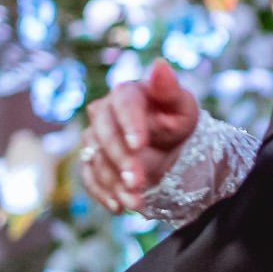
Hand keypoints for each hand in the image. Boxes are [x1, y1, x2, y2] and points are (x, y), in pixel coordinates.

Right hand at [78, 59, 199, 213]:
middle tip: (139, 181)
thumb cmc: (178, 122)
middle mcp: (104, 113)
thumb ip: (169, 90)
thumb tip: (160, 64)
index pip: (123, 105)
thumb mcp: (182, 107)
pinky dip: (103, 194)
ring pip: (96, 160)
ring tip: (137, 201)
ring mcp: (95, 139)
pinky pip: (90, 178)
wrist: (173, 149)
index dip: (129, 124)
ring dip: (114, 183)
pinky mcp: (93, 163)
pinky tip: (119, 207)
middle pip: (104, 135)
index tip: (140, 145)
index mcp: (127, 94)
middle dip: (121, 160)